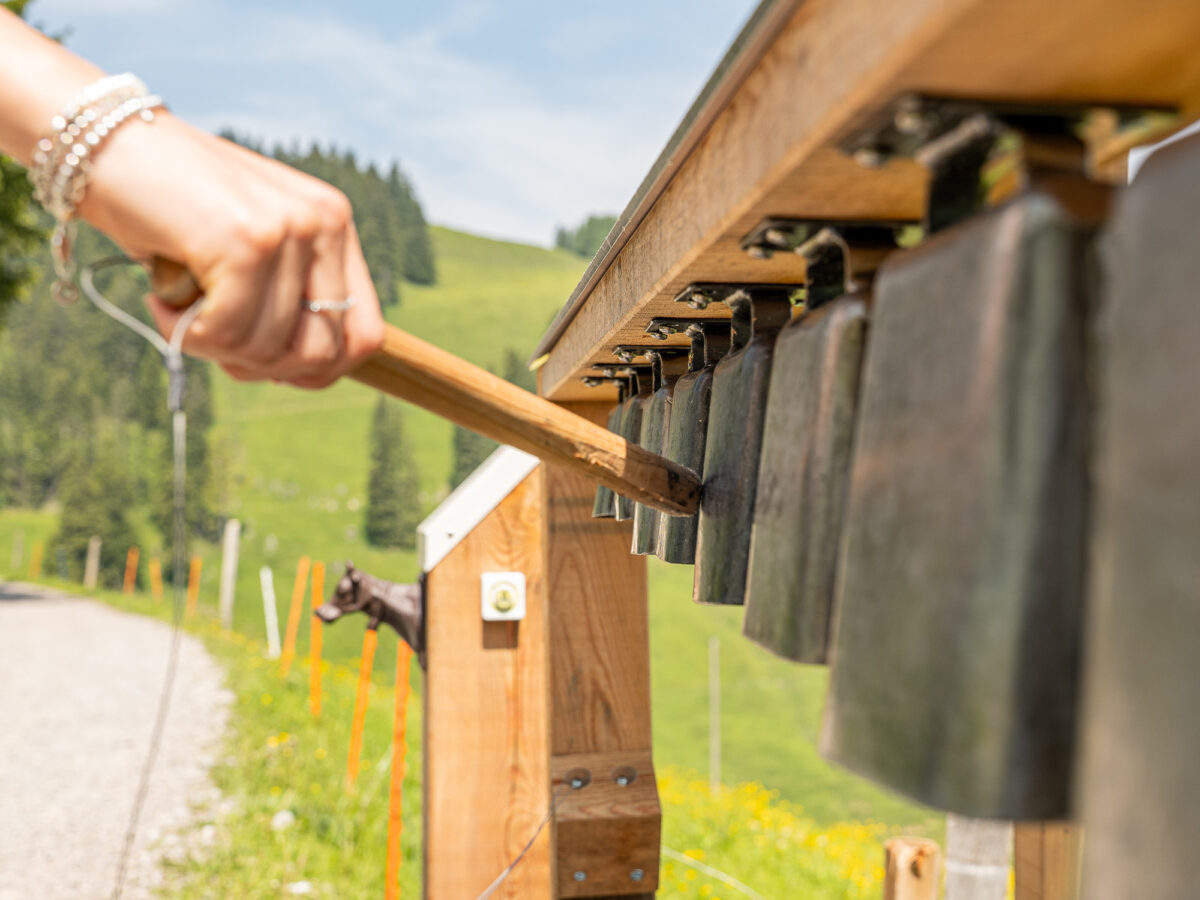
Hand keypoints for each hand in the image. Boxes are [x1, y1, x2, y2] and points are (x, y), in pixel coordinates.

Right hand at [77, 112, 384, 387]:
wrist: (97, 139)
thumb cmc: (169, 205)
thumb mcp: (247, 248)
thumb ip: (286, 298)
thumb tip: (310, 370)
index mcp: (335, 225)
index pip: (365, 333)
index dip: (320, 370)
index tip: (269, 367)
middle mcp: (324, 223)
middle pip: (322, 353)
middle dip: (262, 366)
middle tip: (212, 339)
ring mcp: (289, 230)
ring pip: (267, 349)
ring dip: (211, 345)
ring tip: (178, 303)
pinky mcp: (245, 242)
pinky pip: (225, 334)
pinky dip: (182, 332)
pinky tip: (160, 296)